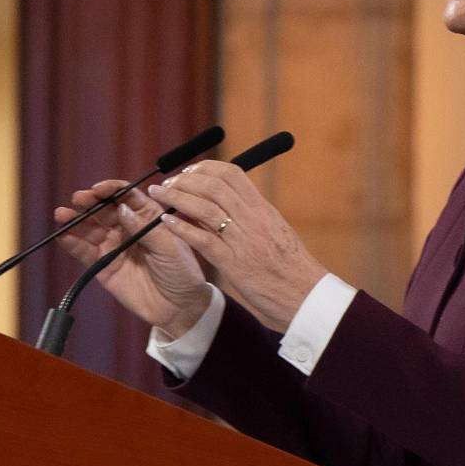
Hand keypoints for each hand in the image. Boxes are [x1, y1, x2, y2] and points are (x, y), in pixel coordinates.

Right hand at [55, 180, 209, 337]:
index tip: (99, 189)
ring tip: (62, 214)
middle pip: (104, 209)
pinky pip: (85, 251)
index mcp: (148, 216)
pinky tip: (62, 235)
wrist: (178, 308)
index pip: (127, 196)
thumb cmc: (182, 272)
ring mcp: (114, 245)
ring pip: (90, 228)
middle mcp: (128, 226)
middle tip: (78, 199)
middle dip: (90, 202)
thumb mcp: (170, 247)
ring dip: (75, 220)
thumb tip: (121, 208)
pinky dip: (72, 243)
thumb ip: (145, 228)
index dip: (112, 189)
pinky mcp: (103, 265)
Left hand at [147, 162, 328, 331]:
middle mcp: (253, 219)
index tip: (188, 171)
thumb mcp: (275, 233)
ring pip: (205, 207)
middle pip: (214, 185)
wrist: (306, 297)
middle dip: (185, 180)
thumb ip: (254, 217)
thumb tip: (231, 203)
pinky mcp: (235, 264)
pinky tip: (166, 222)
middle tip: (167, 184)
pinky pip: (203, 240)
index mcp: (263, 209)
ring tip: (158, 196)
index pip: (231, 174)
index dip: (204, 168)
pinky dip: (182, 228)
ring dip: (177, 198)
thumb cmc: (292, 268)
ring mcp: (243, 240)